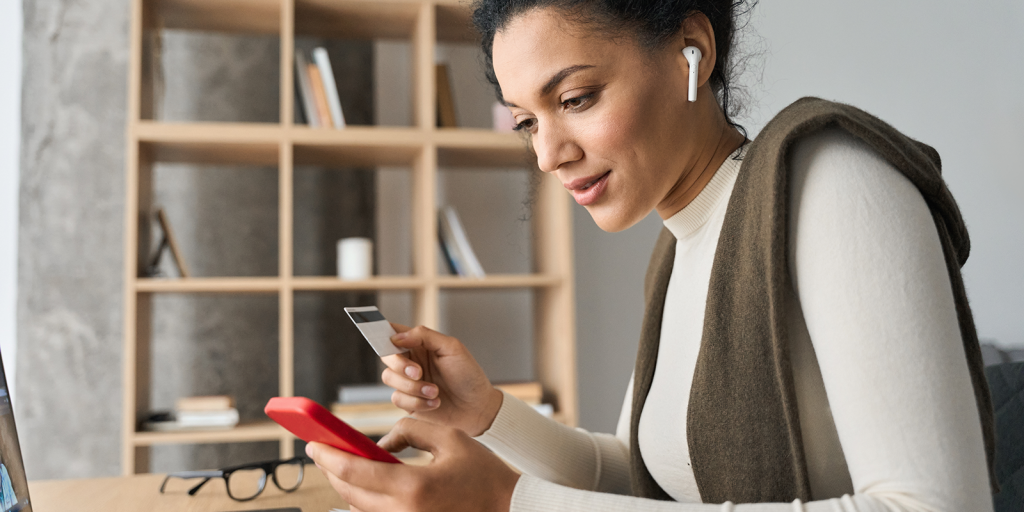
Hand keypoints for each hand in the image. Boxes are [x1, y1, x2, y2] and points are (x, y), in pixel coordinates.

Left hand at [307, 417, 519, 511]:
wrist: (506, 508)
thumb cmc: (483, 475)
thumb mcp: (451, 439)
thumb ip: (412, 430)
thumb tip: (384, 438)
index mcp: (414, 487)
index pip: (356, 471)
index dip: (329, 457)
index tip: (313, 445)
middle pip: (350, 494)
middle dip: (332, 471)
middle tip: (323, 453)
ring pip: (360, 509)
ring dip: (348, 487)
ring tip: (344, 466)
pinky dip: (366, 501)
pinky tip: (365, 486)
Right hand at [381, 325, 503, 436]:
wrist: (477, 409)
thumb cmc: (469, 376)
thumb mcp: (452, 348)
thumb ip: (424, 336)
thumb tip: (398, 336)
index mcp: (420, 345)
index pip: (395, 333)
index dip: (383, 332)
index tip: (388, 340)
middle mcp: (411, 361)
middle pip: (386, 356)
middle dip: (400, 365)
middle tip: (419, 373)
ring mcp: (408, 382)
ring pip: (389, 378)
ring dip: (412, 387)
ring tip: (435, 391)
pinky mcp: (408, 401)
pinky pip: (398, 399)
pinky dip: (417, 401)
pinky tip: (434, 402)